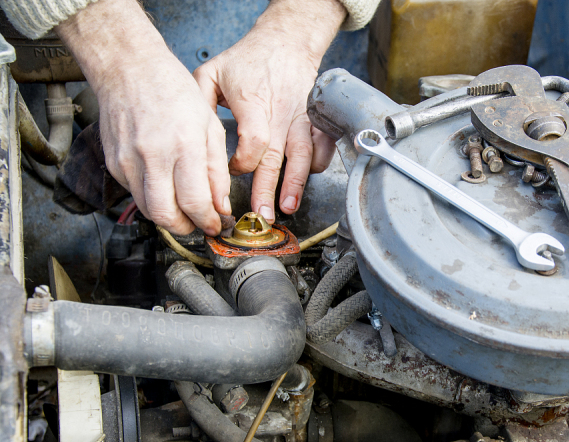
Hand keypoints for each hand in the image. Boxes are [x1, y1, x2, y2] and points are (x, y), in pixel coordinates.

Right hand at [56, 0, 229, 234]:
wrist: (128, 68)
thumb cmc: (173, 90)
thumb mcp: (209, 126)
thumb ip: (216, 170)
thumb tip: (221, 205)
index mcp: (183, 145)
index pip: (195, 202)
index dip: (208, 221)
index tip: (216, 225)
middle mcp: (152, 156)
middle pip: (166, 216)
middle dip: (186, 228)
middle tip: (199, 223)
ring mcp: (128, 161)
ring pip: (148, 210)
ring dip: (169, 217)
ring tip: (185, 209)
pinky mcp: (114, 163)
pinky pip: (135, 194)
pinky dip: (152, 198)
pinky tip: (165, 187)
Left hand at [193, 0, 343, 222]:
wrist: (286, 42)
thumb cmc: (247, 60)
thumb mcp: (212, 72)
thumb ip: (198, 101)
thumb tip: (190, 137)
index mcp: (253, 102)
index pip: (253, 142)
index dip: (242, 164)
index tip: (231, 171)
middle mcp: (279, 113)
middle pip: (275, 158)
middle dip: (268, 190)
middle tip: (262, 216)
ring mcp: (301, 118)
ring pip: (303, 156)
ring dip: (296, 184)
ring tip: (287, 207)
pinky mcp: (315, 121)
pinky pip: (321, 148)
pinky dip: (317, 166)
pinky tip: (306, 181)